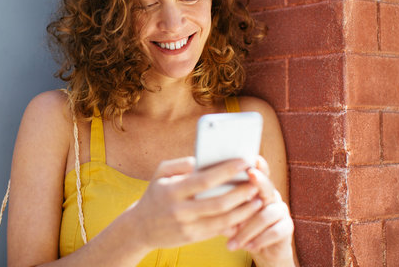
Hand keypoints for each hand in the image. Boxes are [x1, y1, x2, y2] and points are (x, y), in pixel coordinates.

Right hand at [127, 157, 263, 250]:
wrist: (141, 227)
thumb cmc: (156, 194)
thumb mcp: (160, 174)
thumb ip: (180, 163)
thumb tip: (202, 159)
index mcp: (172, 190)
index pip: (204, 180)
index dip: (226, 171)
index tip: (244, 161)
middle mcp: (180, 210)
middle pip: (218, 202)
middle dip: (241, 192)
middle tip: (256, 182)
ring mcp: (187, 226)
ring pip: (223, 220)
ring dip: (243, 209)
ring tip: (257, 198)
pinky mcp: (193, 238)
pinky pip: (219, 230)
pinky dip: (235, 222)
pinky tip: (246, 213)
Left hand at [225, 156, 294, 263]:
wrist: (258, 247)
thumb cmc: (239, 225)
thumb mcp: (229, 214)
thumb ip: (222, 204)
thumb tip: (206, 198)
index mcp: (256, 188)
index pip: (258, 172)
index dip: (258, 165)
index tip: (252, 159)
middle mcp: (270, 195)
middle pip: (266, 186)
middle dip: (257, 182)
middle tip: (249, 180)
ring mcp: (280, 209)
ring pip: (266, 214)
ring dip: (248, 230)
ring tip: (233, 242)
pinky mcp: (287, 226)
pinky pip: (276, 230)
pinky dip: (260, 239)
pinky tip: (249, 247)